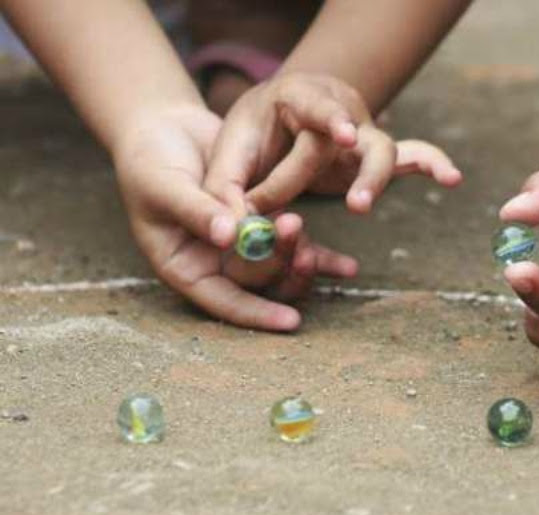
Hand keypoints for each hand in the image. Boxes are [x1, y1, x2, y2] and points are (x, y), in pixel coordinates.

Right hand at [112, 105, 356, 331]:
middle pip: (257, 283)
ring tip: (317, 250)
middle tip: (298, 240)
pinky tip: (348, 267)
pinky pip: (294, 247)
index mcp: (185, 268)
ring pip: (279, 268)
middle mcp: (216, 266)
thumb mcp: (166, 187)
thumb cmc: (150, 162)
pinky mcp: (263, 227)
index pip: (224, 303)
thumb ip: (197, 212)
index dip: (257, 313)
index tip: (291, 320)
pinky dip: (320, 255)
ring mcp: (242, 249)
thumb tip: (229, 236)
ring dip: (302, 260)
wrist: (163, 129)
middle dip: (280, 266)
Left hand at [203, 72, 461, 214]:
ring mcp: (361, 134)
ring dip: (378, 182)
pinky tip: (452, 179)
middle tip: (355, 205)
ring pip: (384, 152)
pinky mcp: (373, 156)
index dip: (330, 119)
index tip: (345, 134)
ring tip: (364, 210)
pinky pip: (411, 157)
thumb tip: (231, 234)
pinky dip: (432, 165)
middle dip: (353, 174)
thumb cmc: (249, 137)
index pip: (315, 107)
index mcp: (295, 97)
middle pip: (356, 138)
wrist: (274, 121)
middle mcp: (336, 112)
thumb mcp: (227, 157)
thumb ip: (225, 190)